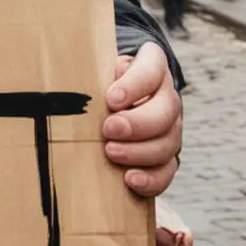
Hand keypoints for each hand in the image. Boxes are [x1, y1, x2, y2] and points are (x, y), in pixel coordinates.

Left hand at [103, 44, 180, 198]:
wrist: (112, 98)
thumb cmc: (100, 80)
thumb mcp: (97, 67)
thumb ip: (92, 71)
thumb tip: (74, 86)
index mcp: (153, 66)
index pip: (151, 71)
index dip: (135, 86)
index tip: (111, 99)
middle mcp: (167, 97)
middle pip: (165, 111)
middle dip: (136, 124)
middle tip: (108, 129)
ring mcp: (171, 128)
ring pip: (167, 143)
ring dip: (139, 152)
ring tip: (111, 152)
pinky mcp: (166, 156)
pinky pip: (166, 170)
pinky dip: (151, 178)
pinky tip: (130, 179)